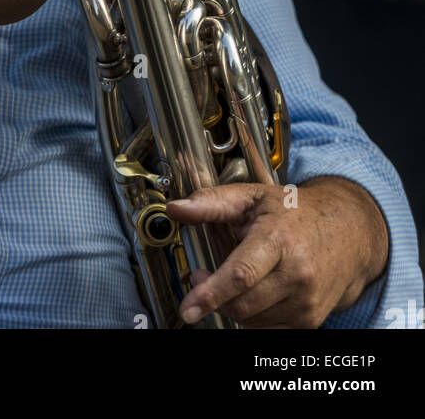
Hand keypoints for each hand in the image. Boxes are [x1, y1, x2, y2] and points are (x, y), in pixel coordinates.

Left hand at [167, 177, 388, 328]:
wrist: (349, 233)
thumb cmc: (297, 213)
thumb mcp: (253, 196)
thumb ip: (212, 202)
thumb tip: (177, 208)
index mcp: (278, 239)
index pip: (241, 275)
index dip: (210, 293)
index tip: (189, 308)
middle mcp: (296, 273)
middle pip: (242, 304)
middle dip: (214, 297)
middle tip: (203, 277)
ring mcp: (306, 301)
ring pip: (252, 320)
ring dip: (233, 305)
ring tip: (235, 278)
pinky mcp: (310, 320)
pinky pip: (267, 328)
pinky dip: (252, 315)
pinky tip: (255, 291)